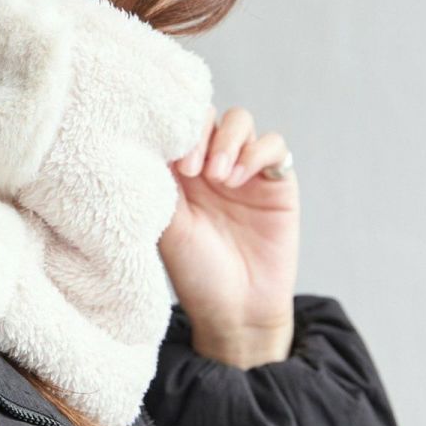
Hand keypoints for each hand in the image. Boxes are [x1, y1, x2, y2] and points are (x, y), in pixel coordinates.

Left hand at [159, 104, 299, 368]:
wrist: (236, 311)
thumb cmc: (195, 272)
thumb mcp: (167, 225)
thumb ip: (161, 181)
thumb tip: (149, 139)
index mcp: (180, 171)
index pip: (178, 124)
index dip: (176, 129)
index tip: (173, 162)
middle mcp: (211, 164)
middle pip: (209, 114)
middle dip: (201, 133)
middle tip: (193, 170)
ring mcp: (245, 170)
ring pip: (240, 121)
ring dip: (228, 140)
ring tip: (219, 177)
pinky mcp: (276, 182)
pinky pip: (274, 146)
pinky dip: (257, 152)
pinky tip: (240, 180)